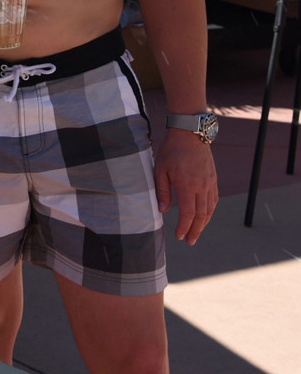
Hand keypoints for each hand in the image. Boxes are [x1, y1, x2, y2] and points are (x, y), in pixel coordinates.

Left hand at [154, 129, 217, 243]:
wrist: (190, 132)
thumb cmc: (172, 150)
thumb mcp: (161, 169)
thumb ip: (162, 191)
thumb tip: (162, 210)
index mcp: (188, 185)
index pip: (188, 213)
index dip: (184, 227)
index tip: (179, 236)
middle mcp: (202, 186)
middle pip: (201, 215)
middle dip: (195, 230)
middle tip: (189, 241)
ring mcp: (210, 182)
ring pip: (209, 209)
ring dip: (203, 223)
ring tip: (196, 232)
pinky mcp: (213, 178)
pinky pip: (213, 199)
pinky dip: (210, 211)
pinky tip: (205, 216)